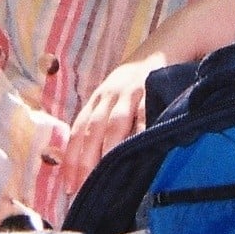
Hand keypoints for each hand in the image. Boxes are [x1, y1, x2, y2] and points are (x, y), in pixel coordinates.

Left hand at [61, 54, 164, 191]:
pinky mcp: (152, 88)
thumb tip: (95, 164)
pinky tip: (139, 146)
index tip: (69, 186)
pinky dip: (141, 129)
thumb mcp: (116, 97)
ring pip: (114, 122)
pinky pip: (145, 111)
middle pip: (91, 130)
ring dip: (108, 148)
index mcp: (97, 100)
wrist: (165, 44)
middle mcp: (108, 96)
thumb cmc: (138, 80)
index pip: (77, 132)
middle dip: (85, 160)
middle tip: (83, 188)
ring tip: (106, 173)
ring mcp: (130, 91)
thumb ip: (106, 123)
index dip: (71, 160)